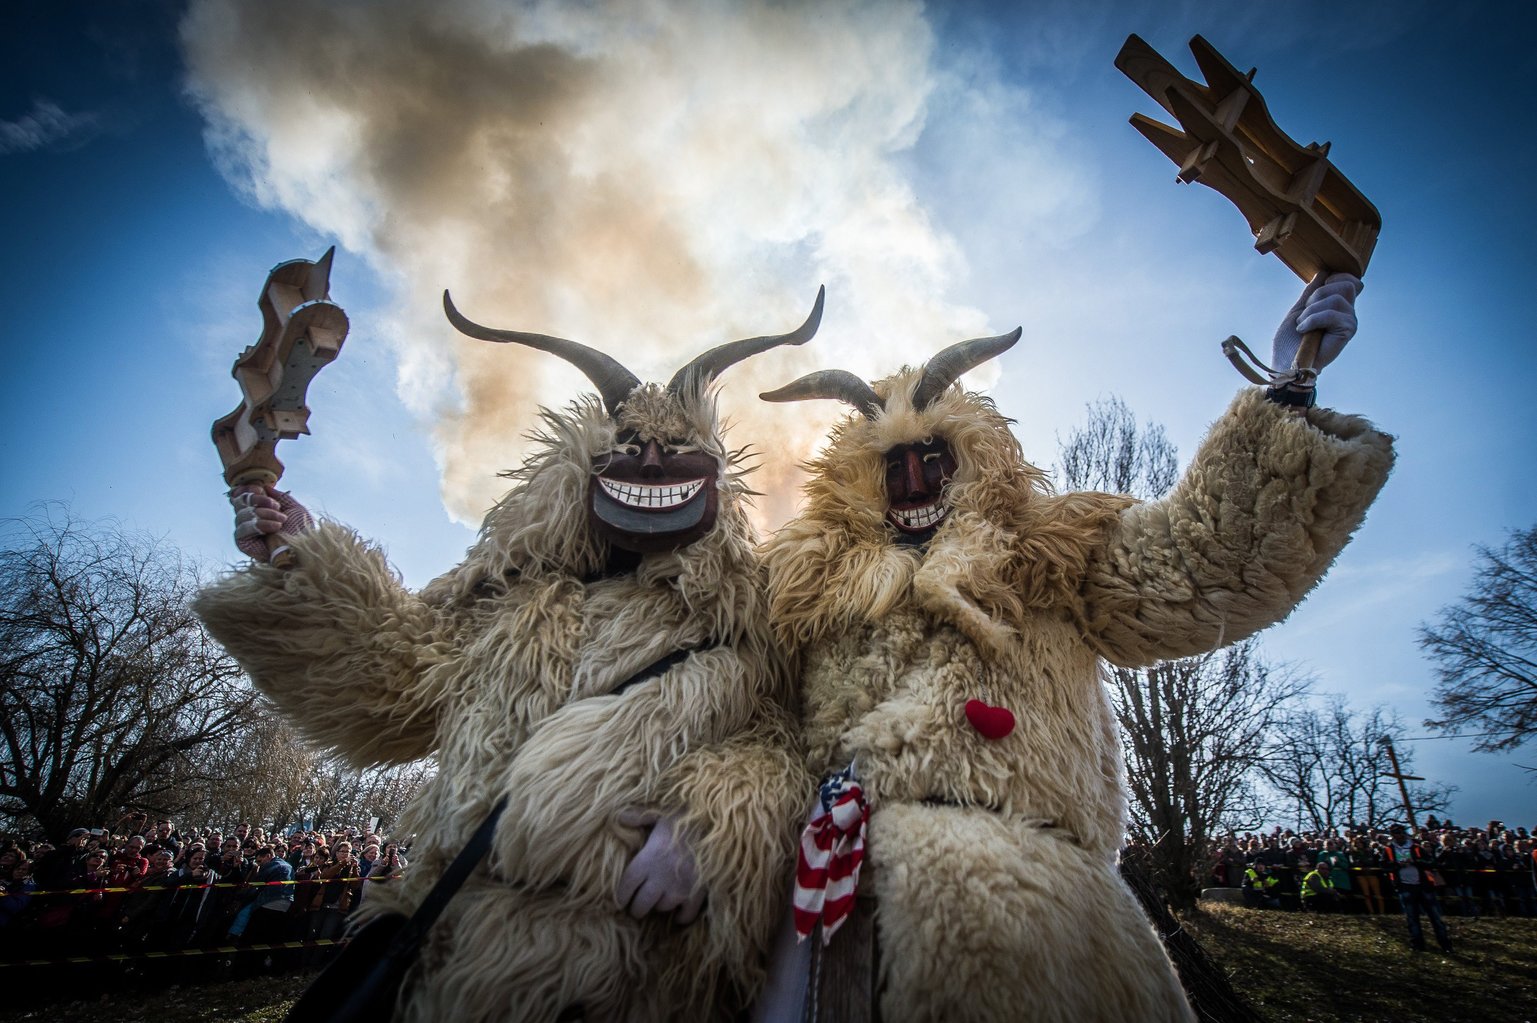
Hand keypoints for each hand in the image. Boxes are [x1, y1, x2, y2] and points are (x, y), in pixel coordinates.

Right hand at [230, 484, 312, 561]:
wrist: (304, 549)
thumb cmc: (302, 531)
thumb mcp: (294, 508)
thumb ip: (280, 496)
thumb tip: (265, 486)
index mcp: (260, 511)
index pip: (242, 496)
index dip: (247, 490)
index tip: (259, 488)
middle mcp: (250, 520)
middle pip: (239, 502)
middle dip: (259, 500)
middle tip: (276, 507)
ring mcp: (246, 532)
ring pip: (242, 514)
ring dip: (265, 514)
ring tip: (281, 521)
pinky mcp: (243, 543)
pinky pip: (242, 529)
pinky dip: (260, 525)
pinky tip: (274, 528)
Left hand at [615, 810, 704, 924]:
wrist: (718, 825)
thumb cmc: (687, 818)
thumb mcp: (660, 813)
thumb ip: (639, 817)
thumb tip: (620, 816)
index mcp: (648, 858)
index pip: (626, 886)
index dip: (621, 896)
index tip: (621, 900)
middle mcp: (660, 878)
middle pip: (641, 904)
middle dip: (637, 908)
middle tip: (637, 907)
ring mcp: (679, 888)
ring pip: (662, 908)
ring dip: (659, 906)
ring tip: (659, 901)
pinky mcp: (697, 894)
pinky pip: (686, 915)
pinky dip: (681, 916)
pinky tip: (679, 912)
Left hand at [1270, 272, 1362, 388]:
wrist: (1287, 364)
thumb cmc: (1290, 343)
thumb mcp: (1298, 311)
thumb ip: (1311, 293)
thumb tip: (1324, 272)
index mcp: (1337, 307)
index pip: (1350, 281)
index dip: (1336, 277)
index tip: (1316, 291)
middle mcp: (1347, 313)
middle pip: (1346, 285)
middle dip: (1319, 295)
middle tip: (1305, 312)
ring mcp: (1349, 322)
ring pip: (1336, 299)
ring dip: (1311, 311)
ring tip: (1302, 325)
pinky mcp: (1348, 331)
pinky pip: (1333, 314)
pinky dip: (1312, 320)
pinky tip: (1303, 330)